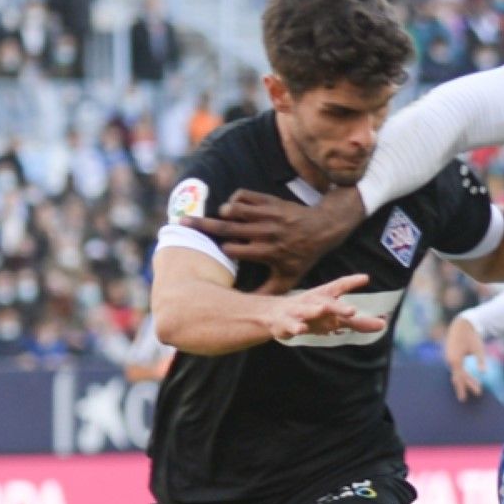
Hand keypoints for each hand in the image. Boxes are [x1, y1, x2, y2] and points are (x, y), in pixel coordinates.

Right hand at [184, 187, 366, 293]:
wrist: (322, 228)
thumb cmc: (302, 256)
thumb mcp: (288, 279)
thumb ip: (267, 292)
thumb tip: (247, 308)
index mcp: (267, 252)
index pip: (234, 249)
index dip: (224, 251)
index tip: (222, 252)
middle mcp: (265, 232)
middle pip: (227, 226)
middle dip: (202, 225)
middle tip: (181, 223)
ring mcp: (267, 214)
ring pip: (234, 208)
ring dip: (222, 212)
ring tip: (219, 217)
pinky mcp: (269, 200)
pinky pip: (243, 195)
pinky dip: (234, 199)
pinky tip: (235, 208)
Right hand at [261, 274, 380, 341]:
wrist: (275, 314)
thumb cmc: (311, 313)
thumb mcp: (334, 317)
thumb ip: (358, 322)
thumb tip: (383, 324)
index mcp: (325, 297)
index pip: (339, 287)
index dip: (351, 282)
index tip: (365, 278)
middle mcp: (314, 302)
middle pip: (328, 304)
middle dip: (339, 307)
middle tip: (353, 310)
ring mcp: (299, 312)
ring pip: (308, 311)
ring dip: (315, 311)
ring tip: (323, 310)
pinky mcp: (285, 324)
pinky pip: (291, 326)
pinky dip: (295, 327)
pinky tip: (301, 329)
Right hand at [445, 315, 487, 399]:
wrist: (462, 324)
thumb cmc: (472, 336)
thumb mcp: (478, 348)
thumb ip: (480, 361)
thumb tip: (484, 373)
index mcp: (455, 360)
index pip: (462, 377)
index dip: (470, 385)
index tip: (479, 392)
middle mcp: (450, 360)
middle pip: (458, 377)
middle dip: (467, 386)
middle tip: (478, 393)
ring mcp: (449, 358)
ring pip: (457, 373)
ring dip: (465, 380)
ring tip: (475, 386)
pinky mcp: (450, 356)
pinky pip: (456, 369)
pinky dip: (462, 374)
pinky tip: (468, 377)